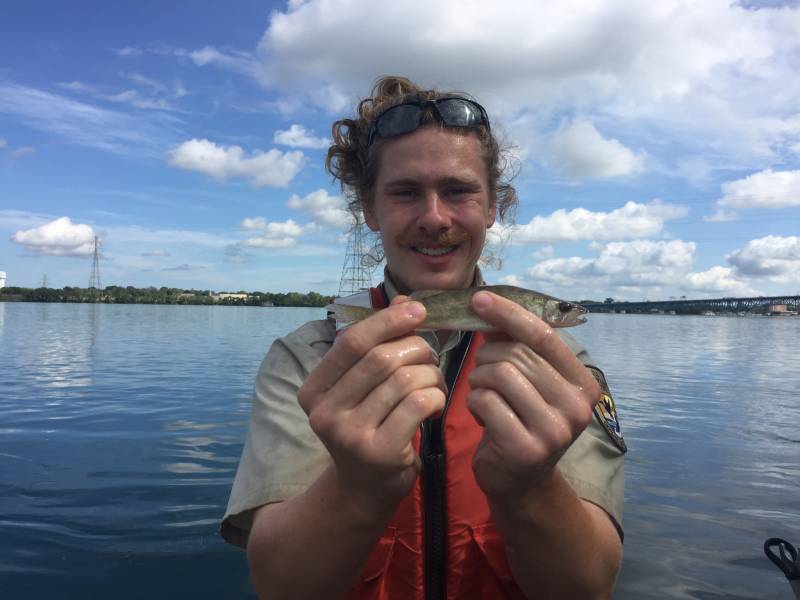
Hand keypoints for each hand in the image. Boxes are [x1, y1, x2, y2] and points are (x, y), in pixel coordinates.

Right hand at [298, 297, 446, 517]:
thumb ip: (380, 343)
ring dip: (431, 375)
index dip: (388, 320)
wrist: (365, 490)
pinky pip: (419, 404)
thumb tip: (406, 299)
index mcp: (314, 390)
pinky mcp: (380, 453)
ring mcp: (350, 436)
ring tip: (434, 384)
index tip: (417, 309)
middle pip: (381, 359)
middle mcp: (325, 413)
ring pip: (405, 380)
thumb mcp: (365, 386)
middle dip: (417, 349)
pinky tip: (434, 406)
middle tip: (431, 357)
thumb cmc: (370, 427)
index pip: (352, 342)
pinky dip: (436, 397)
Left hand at [466, 291, 600, 502]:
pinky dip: (474, 402)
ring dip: (479, 380)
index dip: (509, 313)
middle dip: (488, 357)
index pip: (543, 335)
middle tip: (484, 374)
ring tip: (484, 395)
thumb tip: (489, 303)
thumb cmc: (521, 420)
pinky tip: (483, 417)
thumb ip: (518, 345)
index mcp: (584, 383)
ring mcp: (554, 430)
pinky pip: (484, 400)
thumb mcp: (529, 381)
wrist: (521, 482)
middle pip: (516, 354)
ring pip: (498, 374)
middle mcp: (577, 406)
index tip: (479, 298)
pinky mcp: (526, 448)